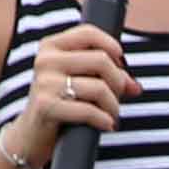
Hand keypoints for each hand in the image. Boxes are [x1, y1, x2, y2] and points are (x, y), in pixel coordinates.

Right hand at [12, 20, 132, 164]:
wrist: (33, 135)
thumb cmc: (63, 104)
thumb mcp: (83, 83)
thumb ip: (110, 78)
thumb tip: (135, 86)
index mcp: (52, 46)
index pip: (89, 33)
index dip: (113, 48)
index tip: (120, 66)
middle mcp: (45, 60)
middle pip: (101, 60)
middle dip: (118, 82)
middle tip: (116, 98)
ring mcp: (44, 82)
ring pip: (99, 87)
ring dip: (113, 106)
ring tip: (110, 115)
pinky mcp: (46, 106)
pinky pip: (89, 110)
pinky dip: (104, 120)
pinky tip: (105, 125)